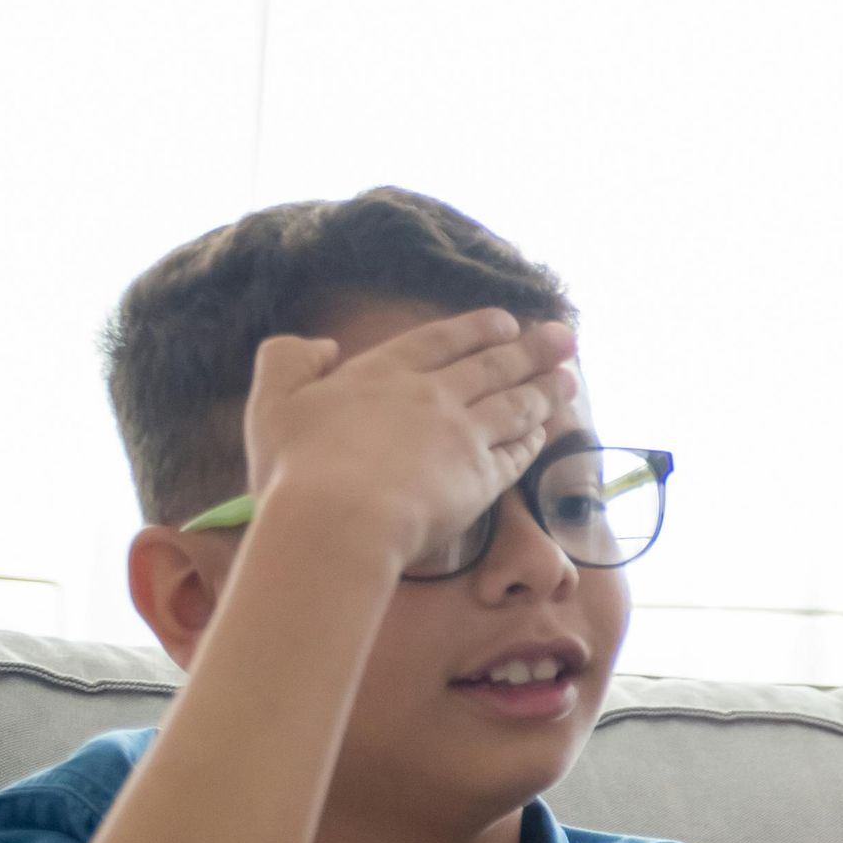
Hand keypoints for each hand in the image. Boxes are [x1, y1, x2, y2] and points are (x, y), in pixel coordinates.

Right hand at [238, 305, 580, 576]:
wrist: (340, 520)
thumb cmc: (297, 467)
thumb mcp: (272, 400)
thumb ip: (288, 360)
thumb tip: (322, 345)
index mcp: (384, 372)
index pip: (441, 341)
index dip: (477, 329)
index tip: (506, 322)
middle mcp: (432, 397)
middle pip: (493, 367)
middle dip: (532, 349)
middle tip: (565, 337)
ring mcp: (463, 437)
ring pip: (515, 406)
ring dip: (546, 390)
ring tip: (570, 378)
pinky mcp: (481, 481)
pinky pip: (516, 455)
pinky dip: (534, 440)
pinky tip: (545, 433)